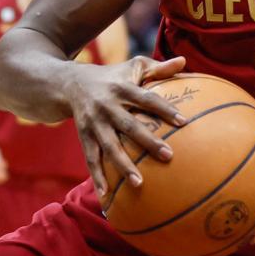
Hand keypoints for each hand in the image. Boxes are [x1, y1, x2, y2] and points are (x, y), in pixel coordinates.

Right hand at [64, 55, 188, 201]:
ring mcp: (93, 123)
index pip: (147, 98)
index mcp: (122, 87)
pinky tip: (106, 194)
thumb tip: (184, 61)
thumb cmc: (112, 76)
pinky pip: (91, 158)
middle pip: (129, 125)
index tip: (184, 122)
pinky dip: (97, 177)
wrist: (69, 83)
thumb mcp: (133, 66)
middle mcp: (107, 105)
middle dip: (148, 141)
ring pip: (109, 146)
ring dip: (123, 165)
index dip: (164, 109)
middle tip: (169, 156)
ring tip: (139, 183)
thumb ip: (158, 67)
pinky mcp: (83, 136)